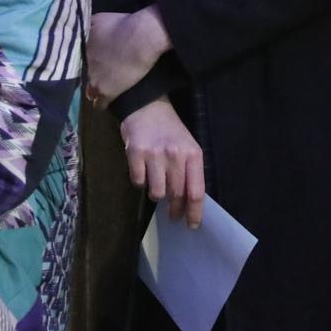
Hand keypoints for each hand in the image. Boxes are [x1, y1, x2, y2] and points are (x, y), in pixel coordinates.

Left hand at [86, 7, 170, 106]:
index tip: (92, 63)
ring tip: (100, 92)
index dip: (86, 63)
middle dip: (90, 75)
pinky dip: (101, 104)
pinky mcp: (106, 91)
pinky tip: (103, 105)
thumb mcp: (100, 18)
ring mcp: (93, 78)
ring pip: (89, 91)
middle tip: (100, 75)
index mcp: (81, 47)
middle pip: (83, 75)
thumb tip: (87, 30)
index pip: (77, 60)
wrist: (142, 37)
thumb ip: (90, 27)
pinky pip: (99, 103)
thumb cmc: (125, 24)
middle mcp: (84, 64)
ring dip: (94, 92)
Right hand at [120, 98, 204, 227]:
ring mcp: (154, 155)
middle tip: (173, 215)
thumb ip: (189, 172)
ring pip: (157, 193)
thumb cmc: (170, 129)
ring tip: (156, 184)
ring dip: (157, 194)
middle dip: (175, 209)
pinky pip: (138, 182)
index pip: (196, 192)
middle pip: (177, 195)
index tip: (192, 225)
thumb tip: (188, 203)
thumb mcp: (187, 147)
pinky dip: (141, 182)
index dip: (194, 213)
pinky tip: (143, 171)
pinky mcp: (135, 154)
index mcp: (193, 154)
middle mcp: (175, 156)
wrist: (147, 105)